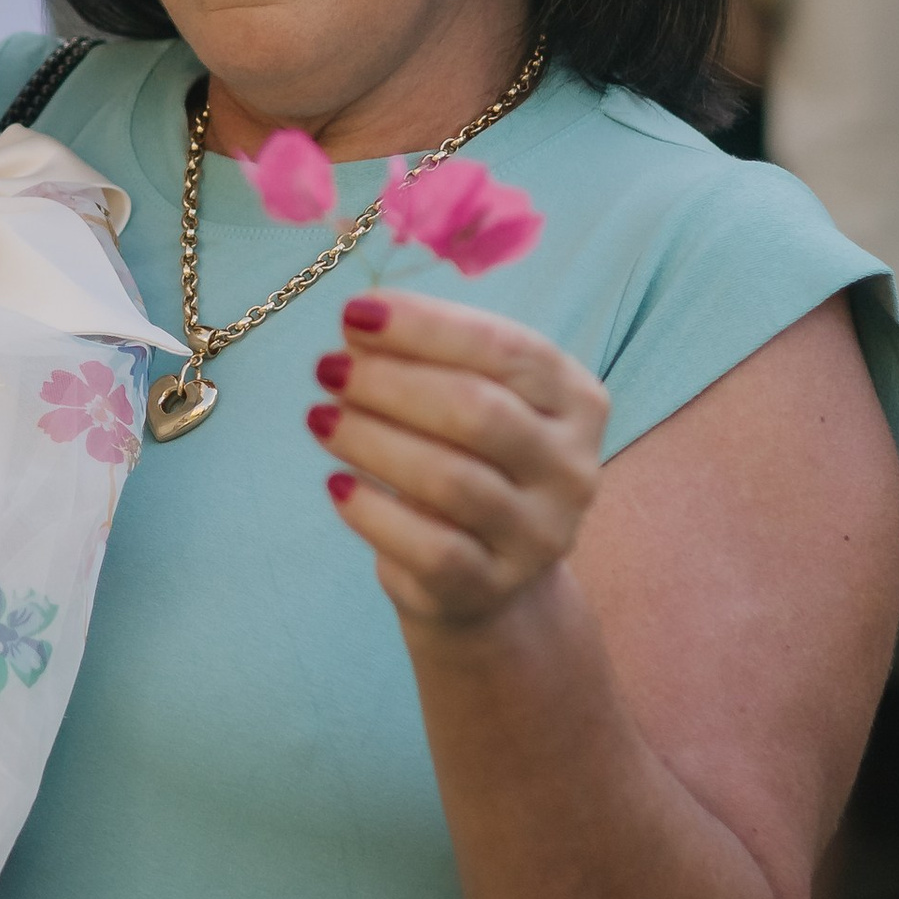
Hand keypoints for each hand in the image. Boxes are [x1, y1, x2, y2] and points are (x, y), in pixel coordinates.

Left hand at [309, 291, 608, 637]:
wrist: (485, 575)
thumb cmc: (470, 461)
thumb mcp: (463, 399)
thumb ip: (425, 359)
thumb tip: (358, 326)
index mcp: (578, 401)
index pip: (506, 349)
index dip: (426, 327)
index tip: (355, 313)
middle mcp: (572, 468)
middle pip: (478, 412)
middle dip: (391, 383)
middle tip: (328, 368)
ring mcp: (539, 534)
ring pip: (450, 480)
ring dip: (371, 440)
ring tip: (321, 417)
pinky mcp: (492, 586)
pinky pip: (429, 547)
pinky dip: (373, 512)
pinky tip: (337, 484)